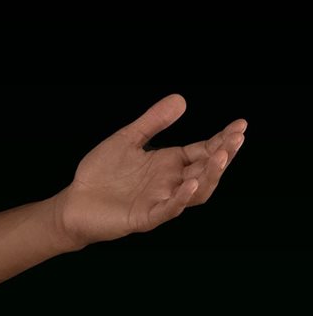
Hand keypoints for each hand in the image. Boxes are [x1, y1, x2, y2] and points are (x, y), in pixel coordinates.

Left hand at [57, 93, 245, 247]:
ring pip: (196, 192)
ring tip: (221, 156)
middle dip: (223, 154)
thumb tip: (181, 98)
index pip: (204, 151)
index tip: (241, 125)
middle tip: (238, 138)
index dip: (223, 139)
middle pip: (206, 170)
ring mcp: (161, 200)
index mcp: (170, 164)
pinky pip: (169, 208)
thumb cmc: (102, 173)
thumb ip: (153, 122)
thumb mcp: (128, 139)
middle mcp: (172, 183)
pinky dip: (182, 197)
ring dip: (210, 175)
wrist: (75, 202)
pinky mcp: (146, 217)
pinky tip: (191, 182)